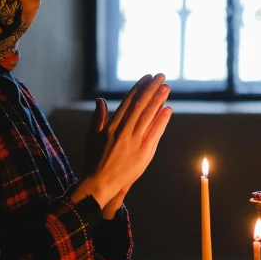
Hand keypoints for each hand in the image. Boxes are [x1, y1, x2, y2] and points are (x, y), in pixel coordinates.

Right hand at [73, 73, 171, 207]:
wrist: (100, 183)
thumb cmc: (94, 160)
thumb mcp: (92, 136)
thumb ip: (98, 117)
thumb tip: (100, 100)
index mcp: (111, 126)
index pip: (128, 102)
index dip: (138, 88)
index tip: (146, 78)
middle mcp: (124, 131)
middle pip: (140, 105)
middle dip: (151, 89)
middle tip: (161, 76)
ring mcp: (134, 142)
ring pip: (148, 116)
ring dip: (158, 100)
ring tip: (166, 87)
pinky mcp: (143, 153)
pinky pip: (155, 133)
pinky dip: (162, 121)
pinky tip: (168, 109)